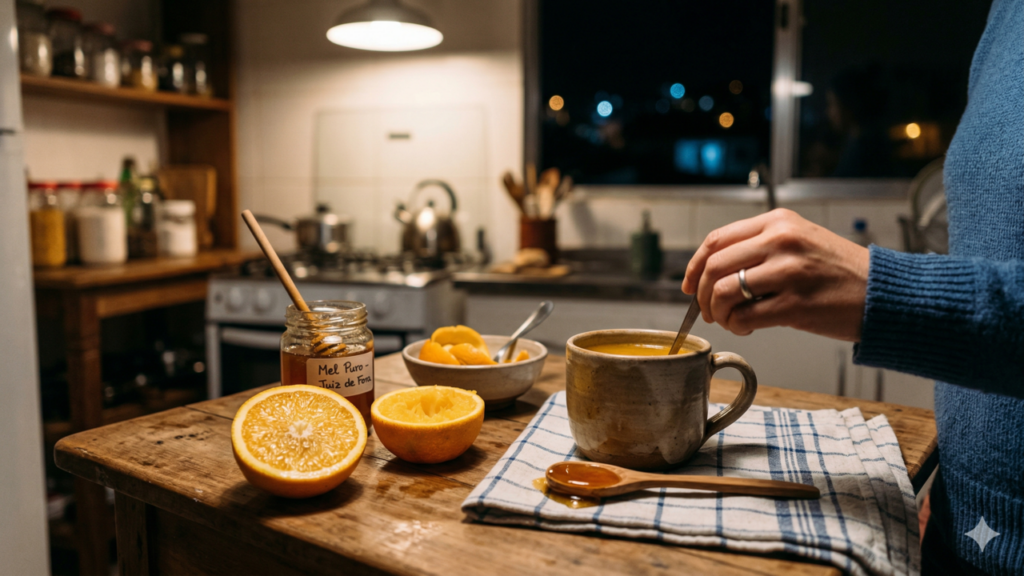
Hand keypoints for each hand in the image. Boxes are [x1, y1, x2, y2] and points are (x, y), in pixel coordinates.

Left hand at [681, 209, 869, 340]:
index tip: (688, 285)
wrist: (883, 293)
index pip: (716, 240)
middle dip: (701, 294)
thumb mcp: (799, 242)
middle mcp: (782, 241)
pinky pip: (745, 316)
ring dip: (718, 312)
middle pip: (714, 266)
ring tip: (730, 320)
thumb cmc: (839, 272)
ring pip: (723, 291)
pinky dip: (736, 326)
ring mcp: (789, 272)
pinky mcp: (796, 304)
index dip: (694, 266)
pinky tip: (747, 327)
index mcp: (778, 223)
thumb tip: (712, 270)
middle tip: (707, 310)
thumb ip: (759, 247)